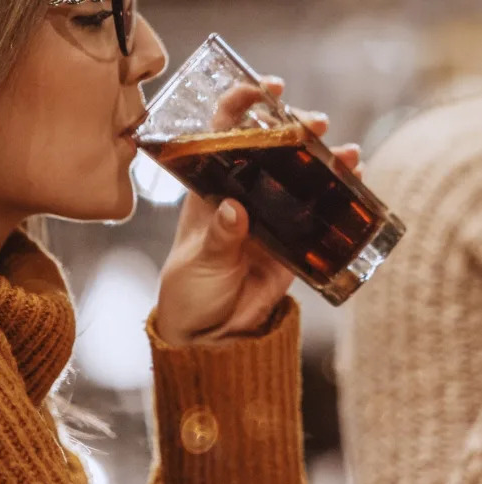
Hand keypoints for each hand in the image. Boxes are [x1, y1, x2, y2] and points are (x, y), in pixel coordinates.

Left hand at [155, 77, 362, 345]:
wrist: (210, 332)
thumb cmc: (190, 292)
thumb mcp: (199, 264)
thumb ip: (218, 238)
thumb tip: (234, 209)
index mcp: (209, 192)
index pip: (220, 136)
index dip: (239, 106)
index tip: (262, 89)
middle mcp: (243, 195)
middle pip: (270, 148)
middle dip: (294, 128)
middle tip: (313, 122)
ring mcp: (271, 216)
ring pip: (301, 176)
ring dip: (325, 159)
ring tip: (346, 152)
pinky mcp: (293, 241)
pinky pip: (319, 213)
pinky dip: (339, 196)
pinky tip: (355, 181)